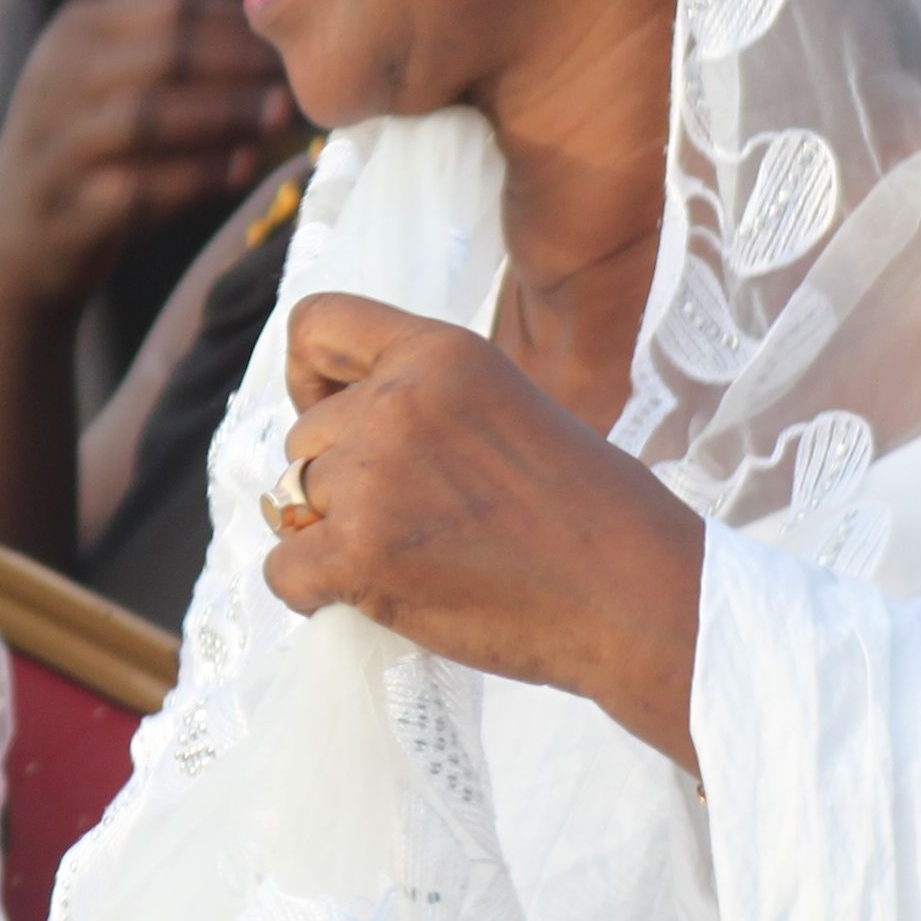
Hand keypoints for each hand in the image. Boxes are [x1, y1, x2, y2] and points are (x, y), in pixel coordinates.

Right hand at [0, 0, 293, 309]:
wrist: (13, 245)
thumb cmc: (81, 142)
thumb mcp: (102, 62)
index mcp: (74, 30)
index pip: (170, 4)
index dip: (240, 20)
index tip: (294, 36)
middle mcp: (54, 78)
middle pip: (166, 53)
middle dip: (242, 65)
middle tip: (299, 78)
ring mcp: (55, 143)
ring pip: (153, 117)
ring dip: (227, 116)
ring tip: (280, 119)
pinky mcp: (66, 206)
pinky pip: (142, 188)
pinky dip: (199, 178)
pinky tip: (243, 170)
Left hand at [262, 291, 709, 761]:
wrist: (636, 595)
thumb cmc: (588, 514)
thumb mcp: (504, 407)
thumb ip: (422, 405)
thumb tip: (331, 441)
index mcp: (440, 352)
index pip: (317, 325)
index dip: (308, 377)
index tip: (334, 418)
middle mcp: (397, 401)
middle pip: (301, 437)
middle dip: (336, 481)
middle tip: (411, 520)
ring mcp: (373, 477)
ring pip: (291, 502)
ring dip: (331, 536)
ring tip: (411, 558)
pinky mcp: (359, 554)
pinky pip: (283, 570)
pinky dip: (314, 591)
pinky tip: (379, 593)